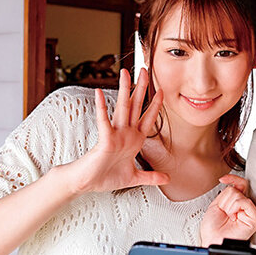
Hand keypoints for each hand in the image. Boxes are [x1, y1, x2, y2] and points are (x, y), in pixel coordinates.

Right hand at [63, 68, 168, 194]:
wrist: (88, 184)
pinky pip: (103, 121)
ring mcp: (115, 134)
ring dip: (124, 90)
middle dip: (141, 88)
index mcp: (134, 140)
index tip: (162, 91)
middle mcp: (126, 133)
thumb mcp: (135, 177)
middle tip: (145, 70)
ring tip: (125, 73)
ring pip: (122, 108)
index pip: (148, 118)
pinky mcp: (104, 139)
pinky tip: (99, 92)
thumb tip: (167, 179)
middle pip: (135, 106)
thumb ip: (151, 177)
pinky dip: (101, 108)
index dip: (155, 105)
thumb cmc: (107, 178)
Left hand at [200, 175, 255, 246]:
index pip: (240, 184)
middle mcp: (246, 206)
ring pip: (238, 194)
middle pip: (237, 188)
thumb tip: (233, 182)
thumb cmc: (213, 227)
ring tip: (229, 216)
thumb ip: (227, 192)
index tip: (223, 179)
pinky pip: (245, 202)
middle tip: (225, 211)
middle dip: (225, 199)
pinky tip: (233, 217)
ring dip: (228, 206)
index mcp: (238, 202)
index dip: (232, 178)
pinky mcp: (255, 218)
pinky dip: (234, 208)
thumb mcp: (217, 203)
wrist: (212, 239)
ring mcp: (251, 212)